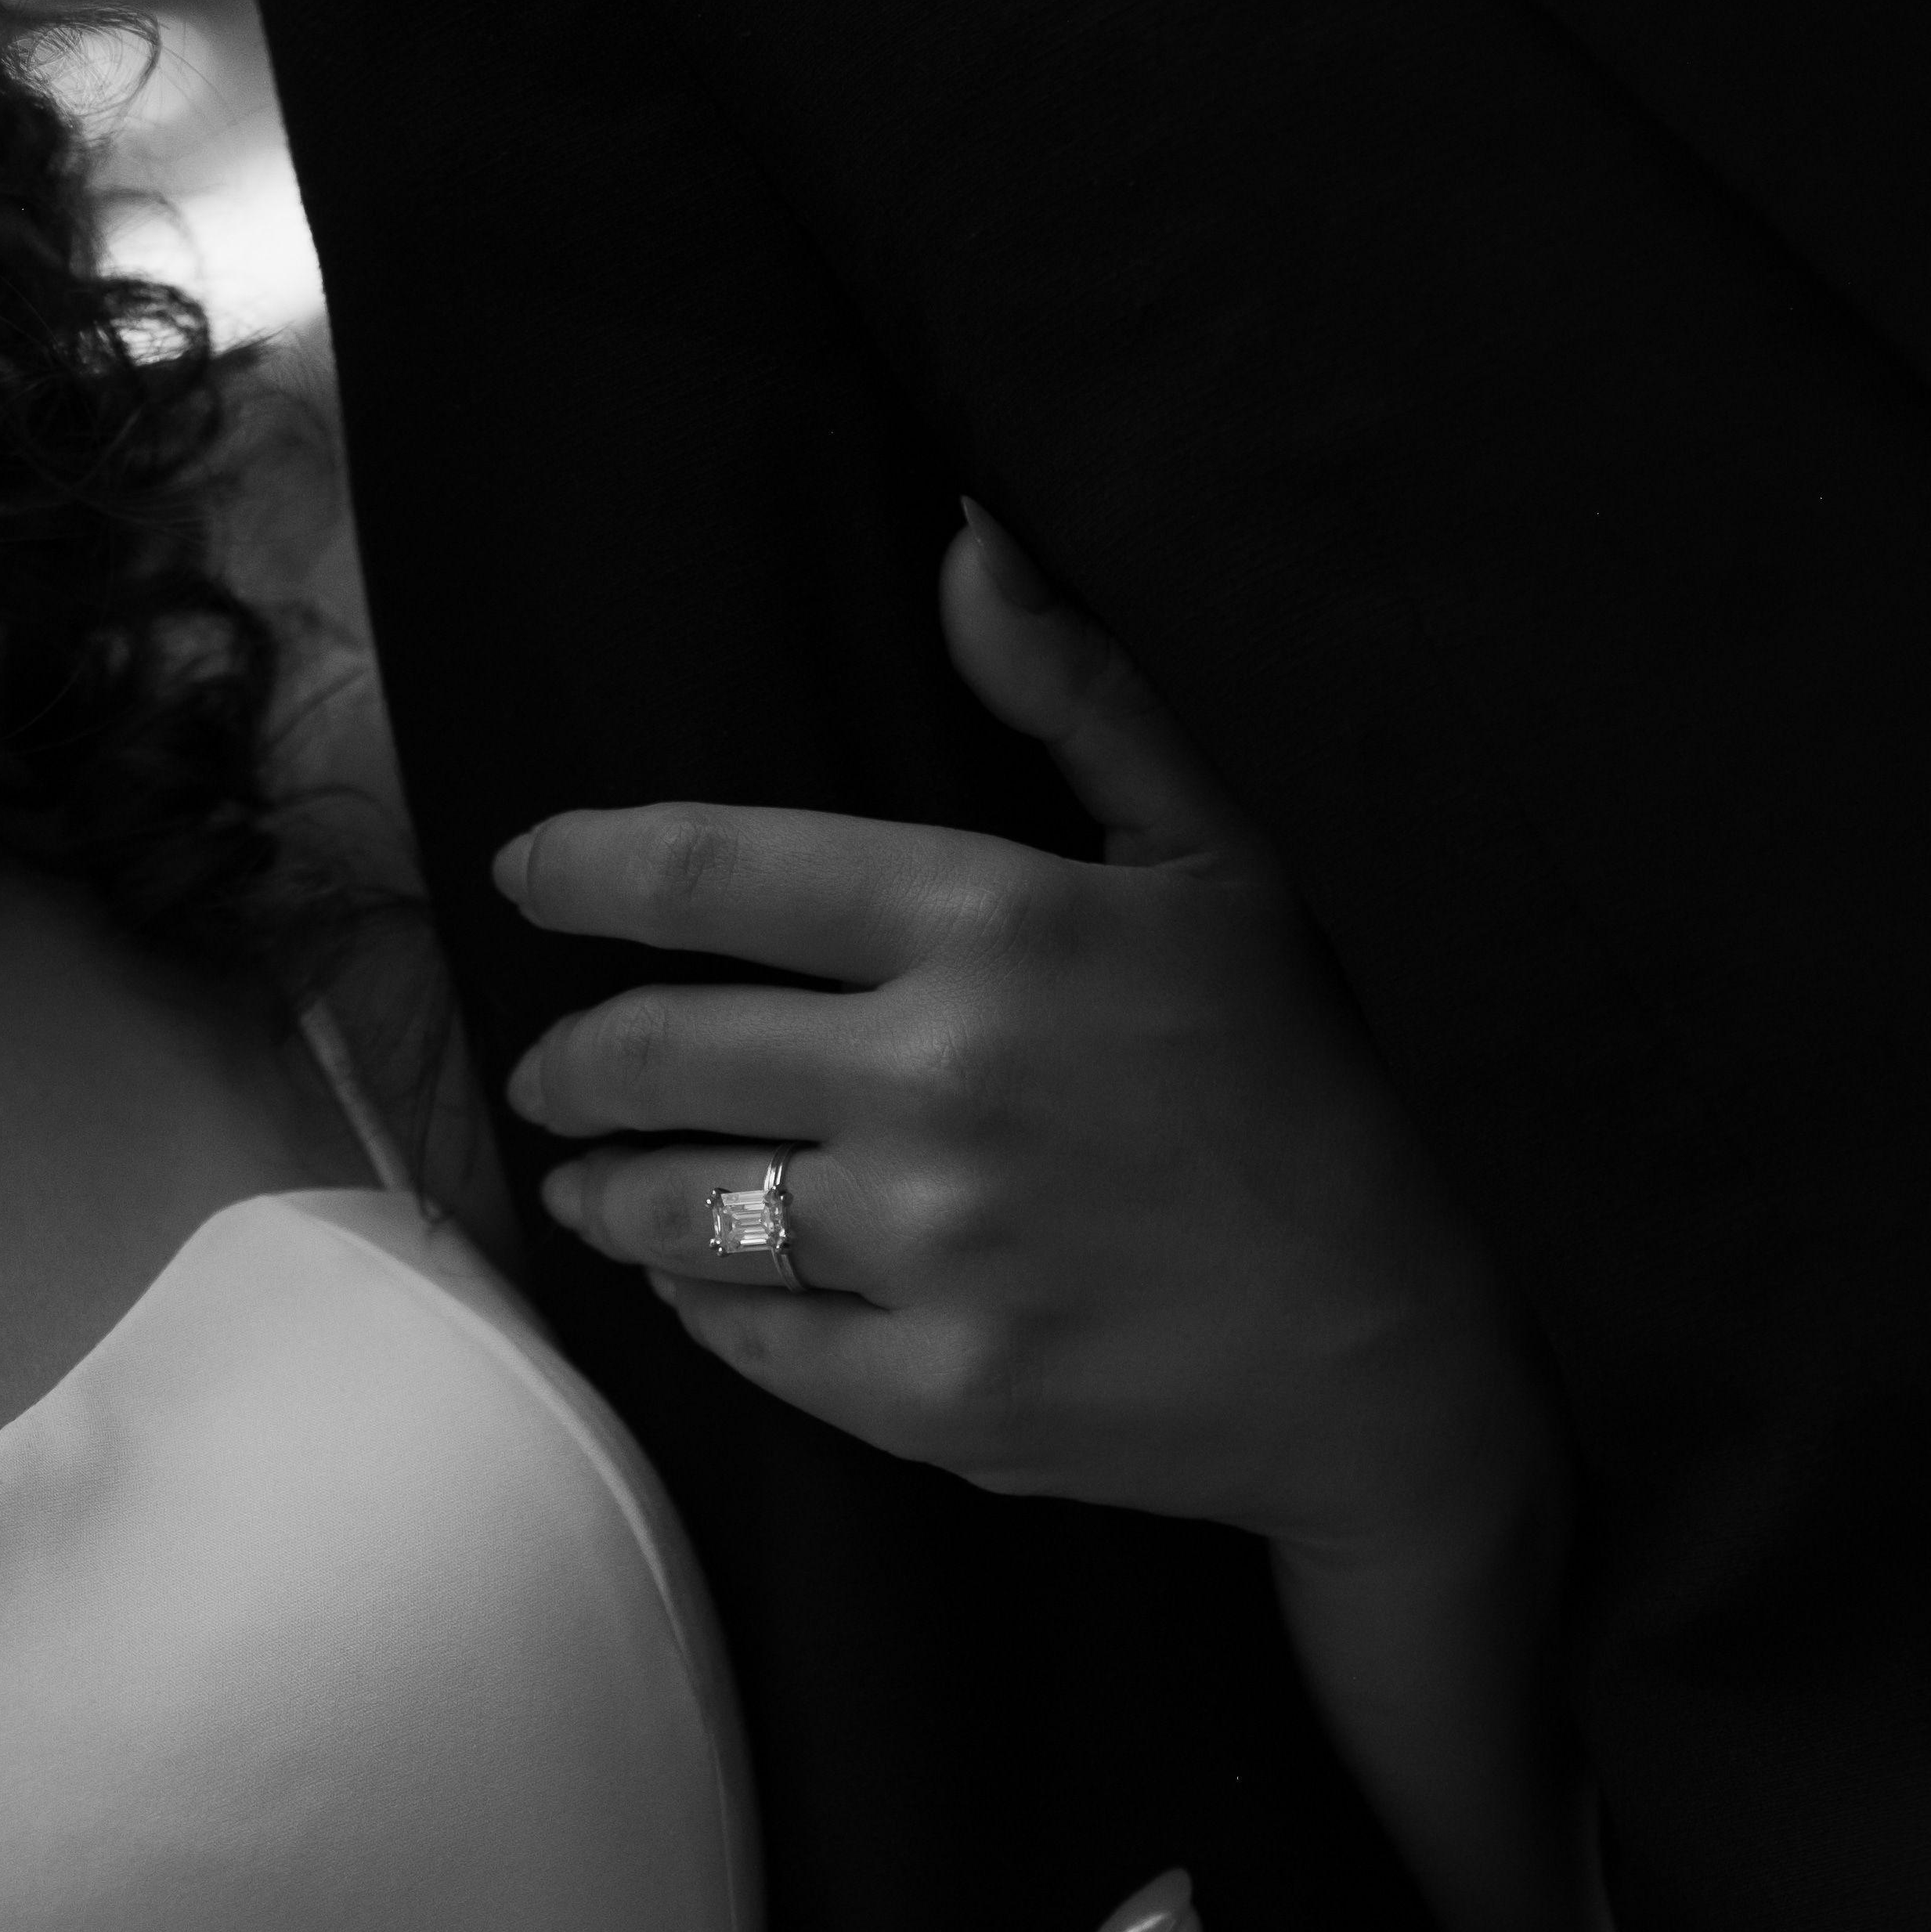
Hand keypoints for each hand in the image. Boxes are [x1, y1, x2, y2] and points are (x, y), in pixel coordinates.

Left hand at [498, 514, 1557, 1582]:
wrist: (1407, 1349)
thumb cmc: (1321, 1081)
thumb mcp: (1227, 856)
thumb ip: (1079, 696)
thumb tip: (962, 538)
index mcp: (993, 925)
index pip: (712, 872)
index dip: (585, 870)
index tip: (523, 877)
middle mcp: (936, 1082)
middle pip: (659, 1050)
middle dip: (571, 1058)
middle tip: (549, 1068)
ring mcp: (930, 1249)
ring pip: (678, 1205)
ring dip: (608, 1190)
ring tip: (592, 1183)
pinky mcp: (934, 1393)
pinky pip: (749, 1338)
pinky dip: (700, 1305)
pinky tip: (700, 1283)